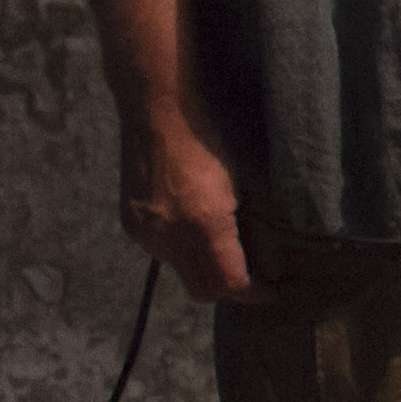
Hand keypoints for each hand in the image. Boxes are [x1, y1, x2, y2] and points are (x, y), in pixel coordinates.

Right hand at [117, 116, 257, 301]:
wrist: (158, 108)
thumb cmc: (213, 135)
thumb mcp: (246, 179)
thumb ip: (255, 225)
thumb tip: (269, 262)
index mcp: (205, 223)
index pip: (229, 283)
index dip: (253, 292)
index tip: (270, 289)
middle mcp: (170, 234)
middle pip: (201, 289)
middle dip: (227, 287)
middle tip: (250, 274)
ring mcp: (146, 231)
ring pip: (180, 271)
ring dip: (201, 265)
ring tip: (220, 240)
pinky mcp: (131, 223)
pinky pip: (160, 250)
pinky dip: (179, 247)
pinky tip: (191, 220)